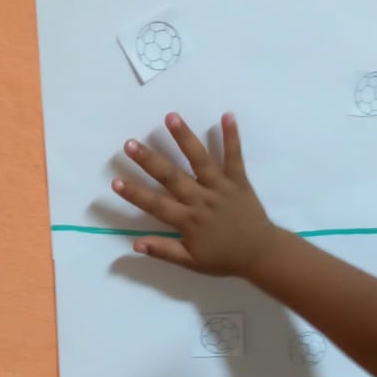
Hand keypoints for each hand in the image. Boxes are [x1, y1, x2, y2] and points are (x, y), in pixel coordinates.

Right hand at [112, 113, 278, 278]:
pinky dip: (232, 137)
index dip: (135, 194)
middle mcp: (201, 200)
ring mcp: (220, 188)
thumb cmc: (224, 258)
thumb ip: (164, 251)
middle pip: (171, 177)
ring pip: (200, 160)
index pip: (156, 205)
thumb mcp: (192, 262)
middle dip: (149, 160)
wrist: (260, 254)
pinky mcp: (239, 181)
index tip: (115, 181)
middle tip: (130, 144)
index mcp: (188, 220)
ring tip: (171, 117)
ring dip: (185, 138)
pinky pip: (235, 157)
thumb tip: (136, 245)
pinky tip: (227, 115)